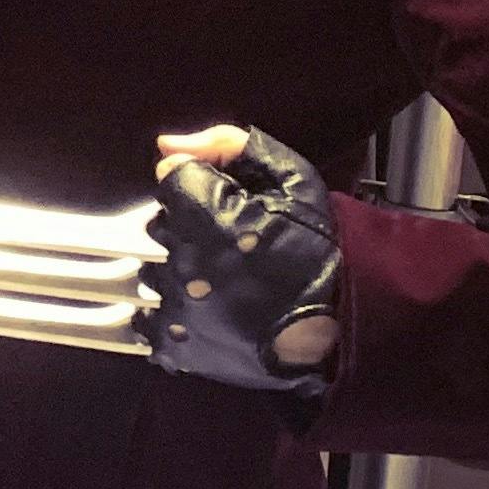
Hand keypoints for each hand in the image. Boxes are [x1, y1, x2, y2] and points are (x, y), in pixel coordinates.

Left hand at [148, 124, 341, 386]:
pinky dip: (171, 315)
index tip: (223, 204)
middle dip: (187, 228)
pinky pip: (147, 321)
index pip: (170, 181)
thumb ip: (227, 147)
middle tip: (229, 244)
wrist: (341, 324)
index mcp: (203, 213)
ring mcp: (175, 303)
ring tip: (222, 280)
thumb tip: (166, 147)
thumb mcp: (292, 180)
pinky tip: (204, 310)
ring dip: (179, 271)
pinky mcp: (177, 341)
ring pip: (153, 271)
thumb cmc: (319, 250)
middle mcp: (181, 257)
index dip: (197, 188)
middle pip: (160, 226)